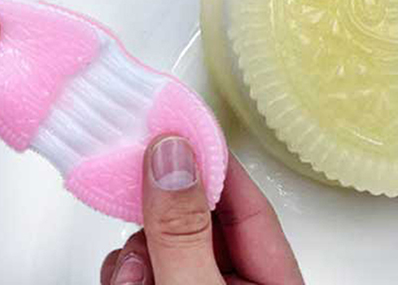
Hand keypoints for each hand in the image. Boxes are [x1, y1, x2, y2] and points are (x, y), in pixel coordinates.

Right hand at [101, 139, 304, 284]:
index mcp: (272, 281)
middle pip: (197, 223)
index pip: (248, 203)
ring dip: (136, 255)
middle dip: (160, 219)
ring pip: (162, 249)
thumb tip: (172, 158)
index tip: (178, 128)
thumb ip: (183, 232)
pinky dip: (126, 276)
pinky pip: (143, 274)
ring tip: (129, 280)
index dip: (213, 162)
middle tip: (133, 202)